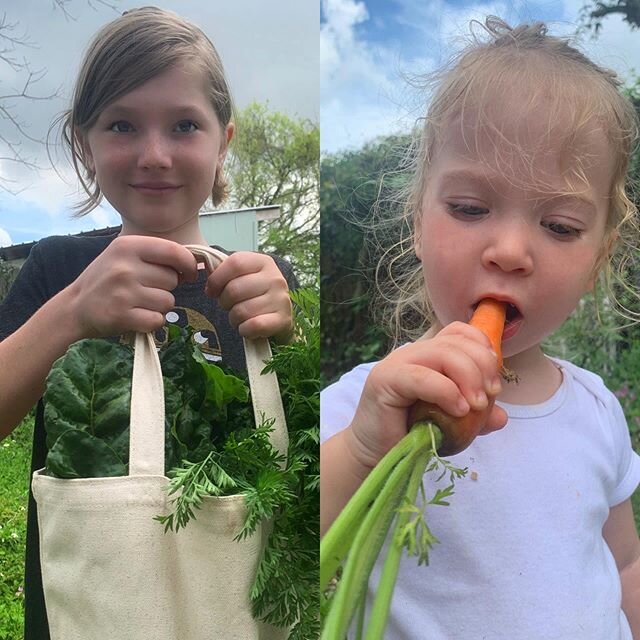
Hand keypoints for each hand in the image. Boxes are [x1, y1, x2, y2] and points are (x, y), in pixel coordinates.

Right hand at [67, 235, 198, 337]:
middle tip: (146, 290)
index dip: (189, 264)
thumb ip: (156, 254)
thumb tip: (195, 263)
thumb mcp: (125, 255)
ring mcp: (123, 292)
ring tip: (139, 303)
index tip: (189, 273)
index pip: (174, 251)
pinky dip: (152, 322)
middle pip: (173, 280)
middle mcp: (125, 267)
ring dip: (160, 306)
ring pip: (168, 302)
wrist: (74, 307)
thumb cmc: (107, 279)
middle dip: (167, 288)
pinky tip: (137, 316)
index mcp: (128, 246)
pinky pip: (157, 320)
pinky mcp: (122, 316)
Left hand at [204, 252, 292, 340]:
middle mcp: (275, 278)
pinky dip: (244, 330)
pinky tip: (247, 328)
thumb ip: (222, 269)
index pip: (234, 263)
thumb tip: (197, 263)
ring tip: (239, 317)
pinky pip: (254, 325)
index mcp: (263, 262)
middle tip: (229, 306)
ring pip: (242, 310)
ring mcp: (281, 299)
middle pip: (234, 289)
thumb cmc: (254, 294)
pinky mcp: (283, 320)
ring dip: (234, 318)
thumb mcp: (242, 276)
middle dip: (224, 302)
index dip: (217, 279)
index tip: (211, 291)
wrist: (279, 316)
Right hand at [346, 321, 507, 469]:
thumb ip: (476, 417)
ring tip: (477, 406)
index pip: (458, 332)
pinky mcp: (385, 380)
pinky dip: (447, 392)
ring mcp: (396, 363)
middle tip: (490, 397)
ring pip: (441, 353)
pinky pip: (423, 377)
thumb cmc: (410, 436)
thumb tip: (502, 417)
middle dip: (482, 366)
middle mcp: (411, 353)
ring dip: (469, 378)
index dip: (482, 347)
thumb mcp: (452, 424)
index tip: (494, 380)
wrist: (374, 455)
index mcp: (427, 355)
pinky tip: (458, 410)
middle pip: (455, 342)